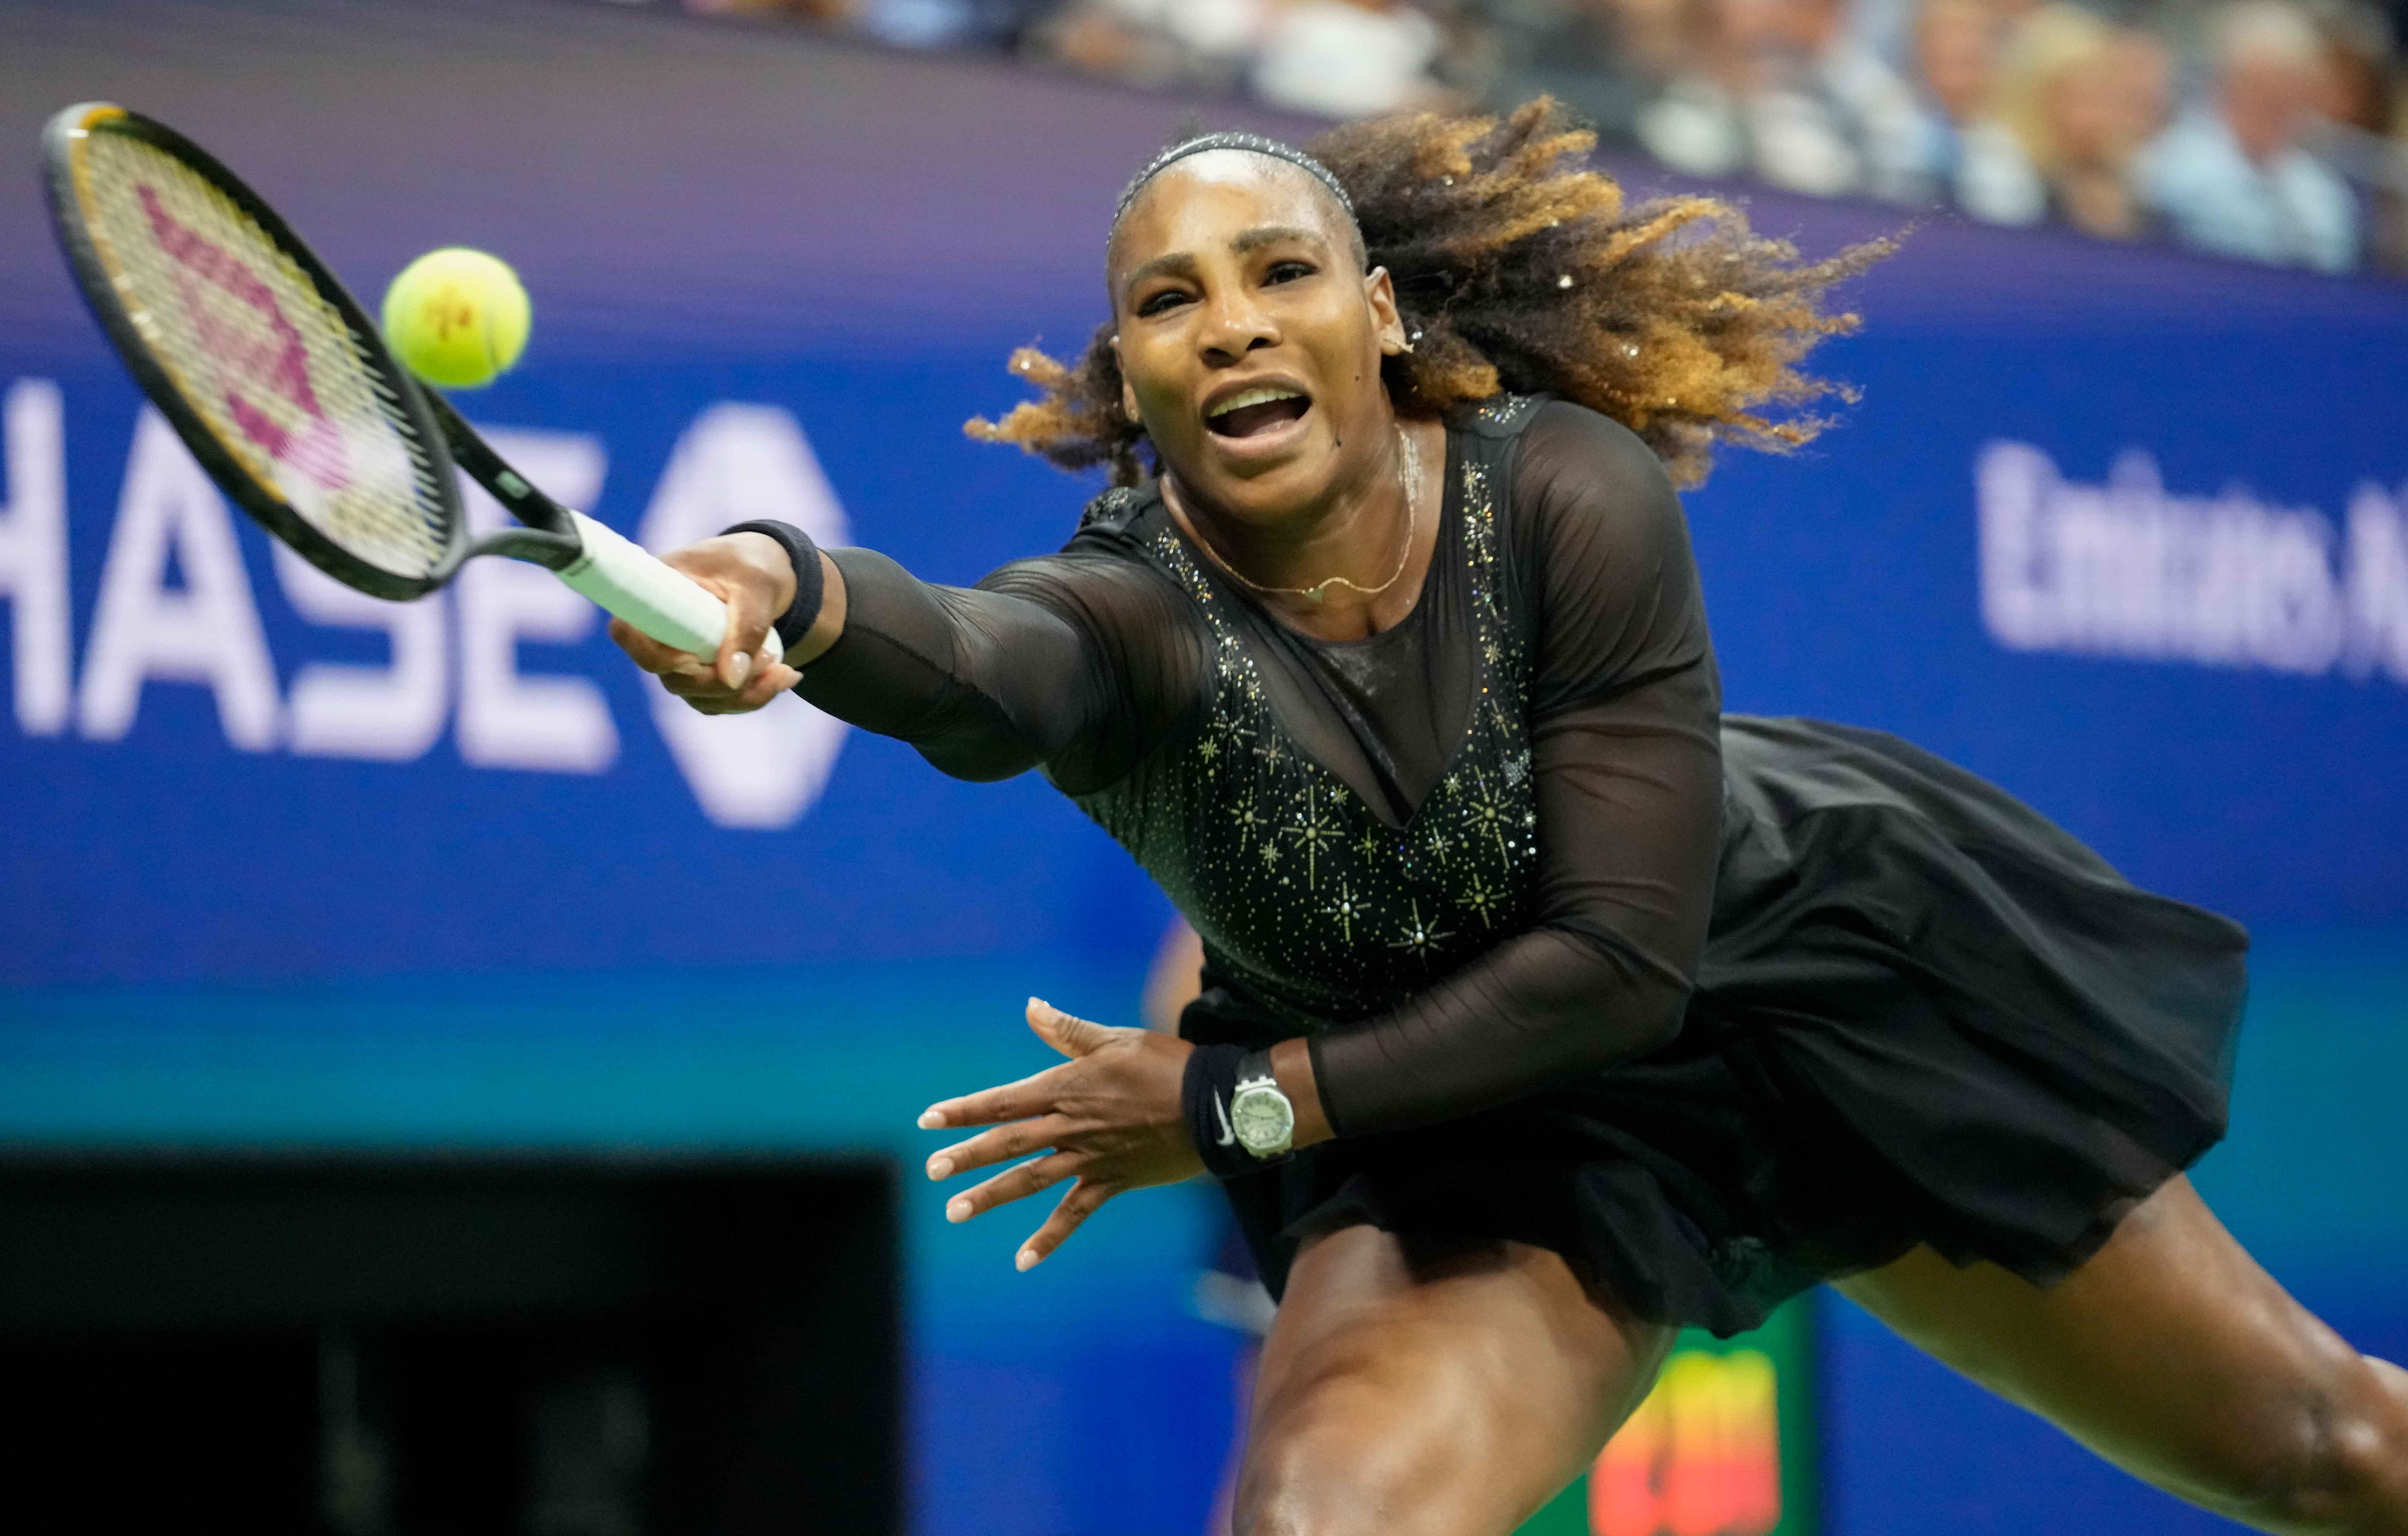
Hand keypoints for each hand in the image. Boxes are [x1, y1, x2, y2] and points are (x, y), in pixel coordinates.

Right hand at [606, 532, 799, 713]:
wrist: (765, 570)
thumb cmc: (752, 565)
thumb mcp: (757, 584)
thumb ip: (747, 626)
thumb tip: (731, 678)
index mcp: (658, 593)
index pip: (627, 633)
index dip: (655, 656)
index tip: (697, 658)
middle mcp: (661, 631)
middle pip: (673, 679)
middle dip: (725, 682)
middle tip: (772, 658)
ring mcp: (679, 656)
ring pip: (700, 697)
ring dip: (746, 694)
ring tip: (785, 670)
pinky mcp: (701, 673)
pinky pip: (718, 701)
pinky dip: (752, 696)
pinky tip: (784, 677)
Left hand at [919, 998, 1200, 1270]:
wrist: (1215, 1106)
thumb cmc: (1166, 1064)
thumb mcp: (1116, 1040)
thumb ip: (1068, 1029)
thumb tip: (1031, 1006)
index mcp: (1067, 1087)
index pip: (1003, 1101)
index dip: (965, 1110)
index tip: (928, 1119)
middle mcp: (1071, 1126)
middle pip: (1008, 1142)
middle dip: (967, 1155)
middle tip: (931, 1170)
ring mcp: (1090, 1157)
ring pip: (1031, 1179)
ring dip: (991, 1195)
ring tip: (954, 1211)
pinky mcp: (1112, 1181)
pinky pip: (1074, 1214)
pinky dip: (1049, 1238)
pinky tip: (1023, 1260)